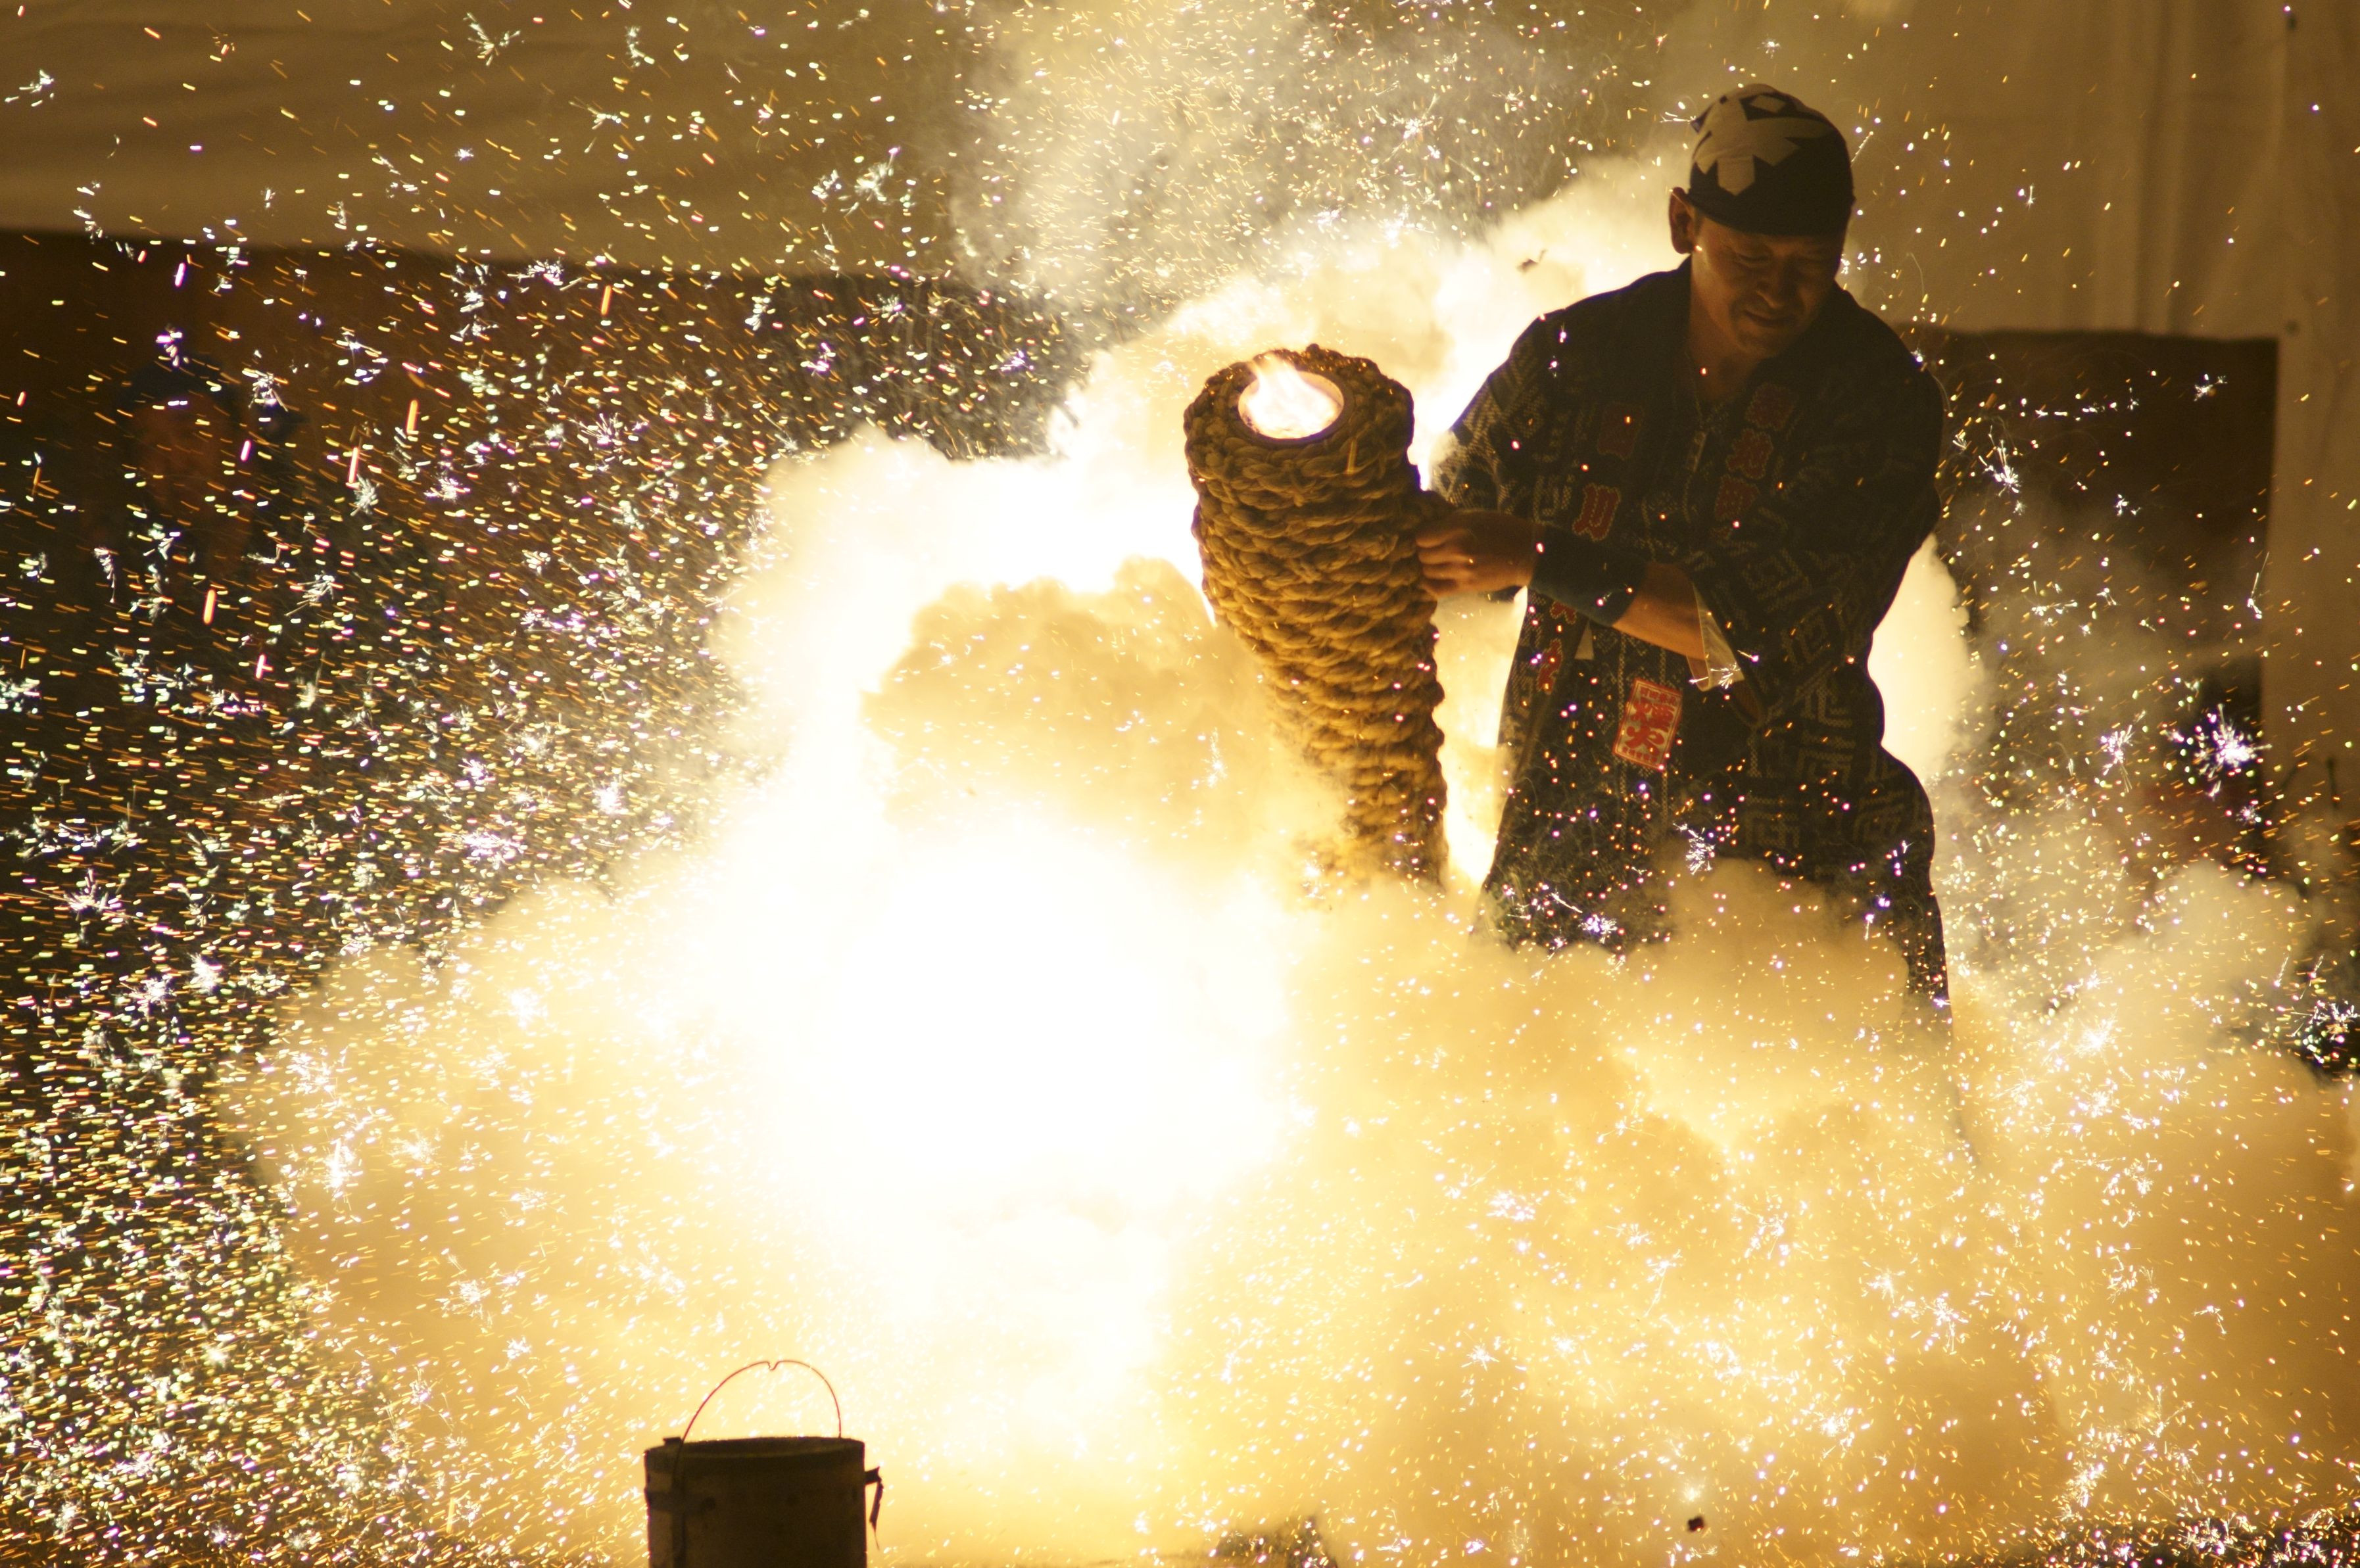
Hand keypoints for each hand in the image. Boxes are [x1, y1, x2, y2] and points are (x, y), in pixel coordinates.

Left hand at [1415, 508, 1536, 596]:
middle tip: (1433, 550)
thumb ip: (1451, 521)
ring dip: (1429, 567)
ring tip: (1436, 563)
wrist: (1526, 553)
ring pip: (1427, 572)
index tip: (1429, 537)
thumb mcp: (1476, 515)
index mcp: (1458, 528)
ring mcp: (1459, 570)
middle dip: (1425, 552)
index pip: (1422, 537)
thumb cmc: (1503, 528)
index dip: (1423, 536)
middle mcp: (1455, 549)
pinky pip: (1436, 590)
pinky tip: (1431, 579)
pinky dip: (1428, 585)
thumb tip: (1430, 526)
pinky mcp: (1465, 587)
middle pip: (1423, 555)